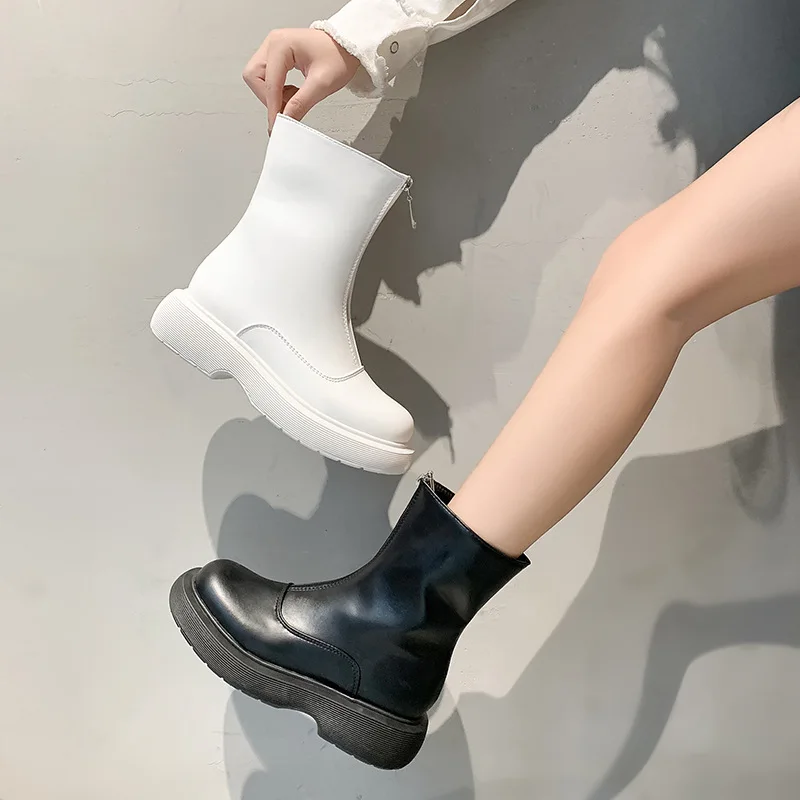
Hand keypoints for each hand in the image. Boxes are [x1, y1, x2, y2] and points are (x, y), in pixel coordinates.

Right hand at [243, 29, 359, 130]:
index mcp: (281, 44)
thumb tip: (286, 119)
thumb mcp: (322, 83)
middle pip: (254, 77)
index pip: (269, 82)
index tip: (277, 124)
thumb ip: (301, 103)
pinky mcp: (277, 56)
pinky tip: (293, 93)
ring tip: (295, 98)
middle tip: (288, 108)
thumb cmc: (339, 56)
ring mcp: (273, 48)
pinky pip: (266, 78)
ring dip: (272, 95)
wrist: (348, 46)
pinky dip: (277, 91)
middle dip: (268, 97)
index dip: (273, 106)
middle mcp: (273, 43)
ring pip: (258, 79)